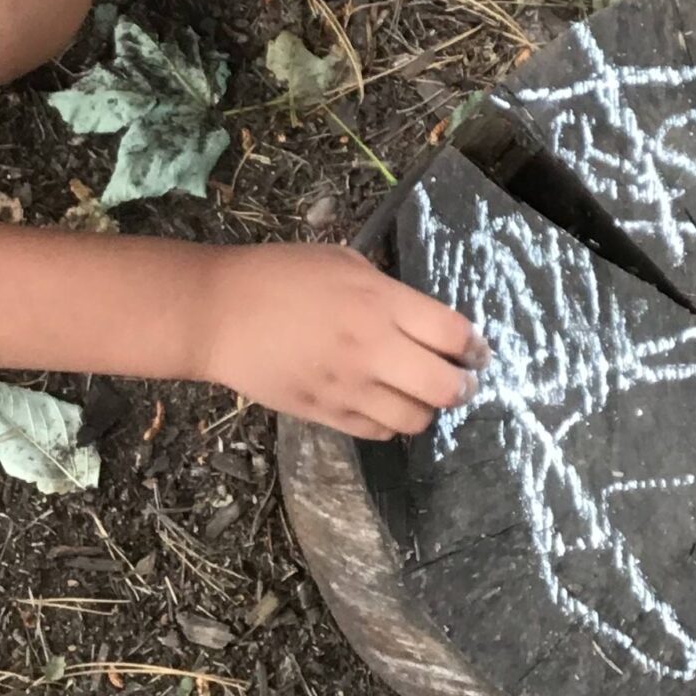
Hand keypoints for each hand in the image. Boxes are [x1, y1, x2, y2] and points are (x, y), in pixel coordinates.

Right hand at [197, 243, 487, 438]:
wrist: (219, 314)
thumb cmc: (279, 275)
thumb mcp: (343, 262)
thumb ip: (387, 291)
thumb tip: (420, 318)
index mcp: (381, 303)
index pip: (454, 334)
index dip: (475, 347)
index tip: (476, 351)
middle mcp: (373, 349)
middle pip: (446, 387)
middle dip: (463, 386)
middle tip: (461, 379)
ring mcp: (349, 388)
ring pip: (416, 420)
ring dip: (428, 409)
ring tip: (420, 395)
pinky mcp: (326, 414)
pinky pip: (379, 433)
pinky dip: (391, 423)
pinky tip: (385, 405)